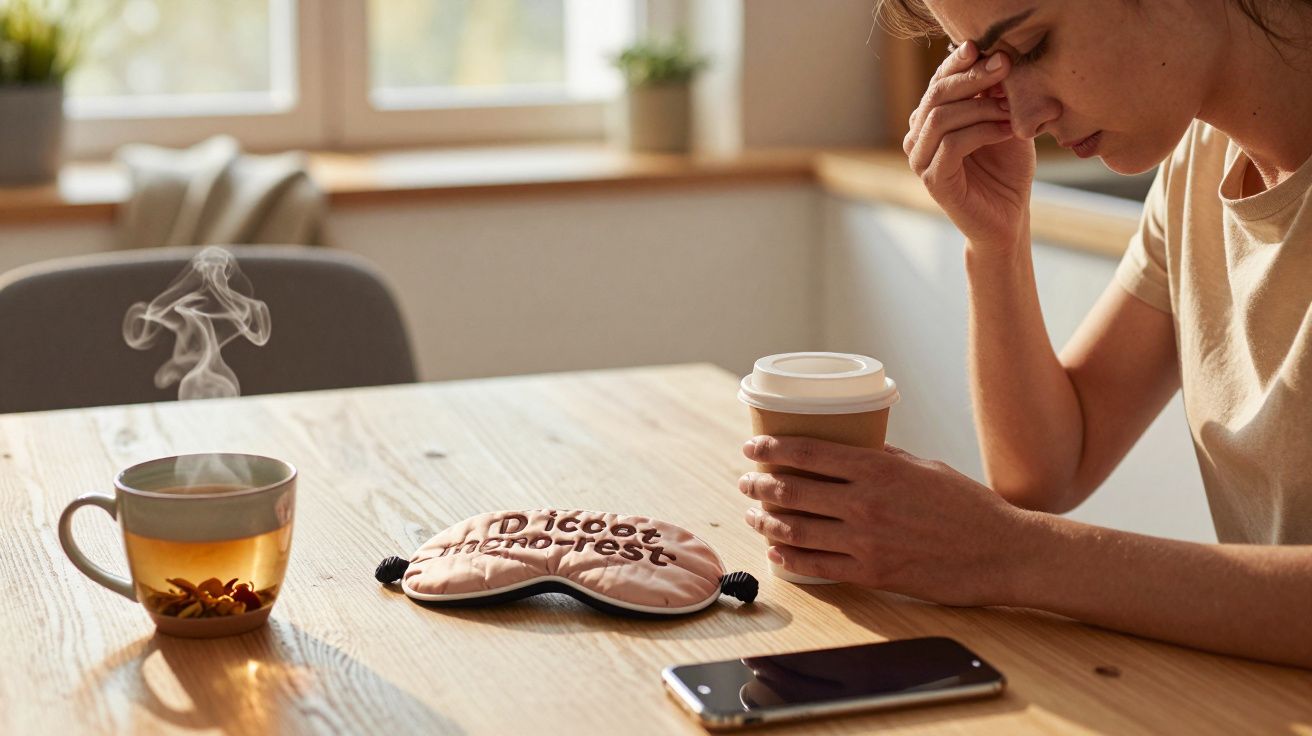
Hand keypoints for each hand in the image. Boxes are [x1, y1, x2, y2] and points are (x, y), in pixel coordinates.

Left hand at [739, 435, 1029, 606]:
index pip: (807, 452)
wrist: (1001, 551)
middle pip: (792, 490)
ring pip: (796, 529)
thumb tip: (848, 449)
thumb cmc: (967, 505)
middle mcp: (864, 503)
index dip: (771, 448)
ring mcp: (865, 541)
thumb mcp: (923, 467)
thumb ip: (882, 459)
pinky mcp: (871, 573)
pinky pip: (816, 565)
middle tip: (745, 481)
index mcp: (877, 468)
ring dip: (766, 520)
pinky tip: (777, 549)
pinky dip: (789, 556)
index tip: (751, 447)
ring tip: (753, 514)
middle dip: (758, 484)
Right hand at [903, 41, 1035, 251]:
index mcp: (930, 120)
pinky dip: (982, 132)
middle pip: (936, 95)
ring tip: (1012, 110)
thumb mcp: (1005, 122)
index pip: (938, 82)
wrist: (1008, 217)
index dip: (958, 62)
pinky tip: (1007, 131)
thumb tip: (995, 57)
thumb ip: (995, 95)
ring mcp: (921, 160)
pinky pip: (952, 145)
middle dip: (971, 77)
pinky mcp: (933, 180)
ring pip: (941, 117)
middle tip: (1004, 66)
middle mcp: (918, 138)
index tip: (986, 47)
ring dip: (981, 107)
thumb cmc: (1007, 170)